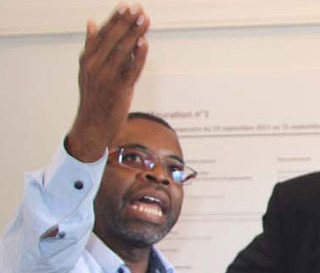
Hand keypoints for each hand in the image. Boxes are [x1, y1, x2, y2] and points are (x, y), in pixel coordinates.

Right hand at [66, 3, 150, 161]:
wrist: (92, 125)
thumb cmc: (94, 96)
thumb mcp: (87, 69)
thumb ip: (92, 45)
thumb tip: (91, 22)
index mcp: (87, 58)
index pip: (102, 34)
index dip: (115, 19)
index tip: (125, 6)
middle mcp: (94, 66)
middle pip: (113, 39)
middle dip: (127, 23)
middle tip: (138, 9)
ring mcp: (107, 77)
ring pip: (123, 51)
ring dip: (135, 34)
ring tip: (145, 20)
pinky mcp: (119, 89)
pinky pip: (131, 69)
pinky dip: (138, 56)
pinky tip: (145, 43)